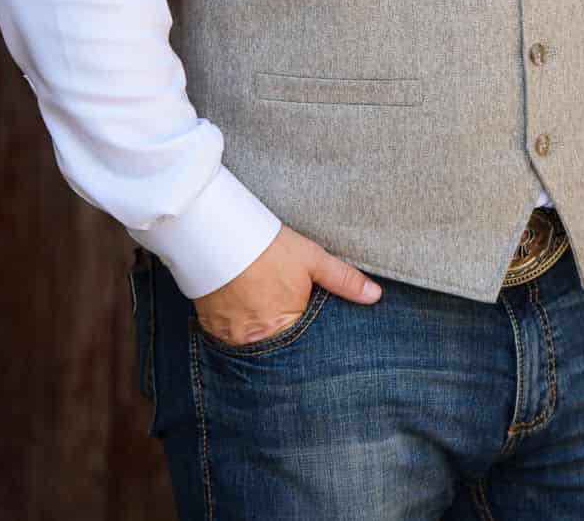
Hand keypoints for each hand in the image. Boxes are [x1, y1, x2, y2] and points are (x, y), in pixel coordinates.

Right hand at [192, 223, 382, 345]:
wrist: (220, 234)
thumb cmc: (271, 248)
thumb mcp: (313, 261)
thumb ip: (344, 281)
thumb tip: (375, 296)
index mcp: (282, 328)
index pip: (302, 348)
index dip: (308, 338)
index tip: (308, 328)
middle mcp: (252, 340)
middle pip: (274, 348)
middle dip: (282, 340)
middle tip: (283, 319)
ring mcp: (227, 335)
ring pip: (249, 344)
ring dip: (258, 334)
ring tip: (262, 314)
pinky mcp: (208, 326)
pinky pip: (226, 337)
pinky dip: (236, 328)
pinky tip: (242, 311)